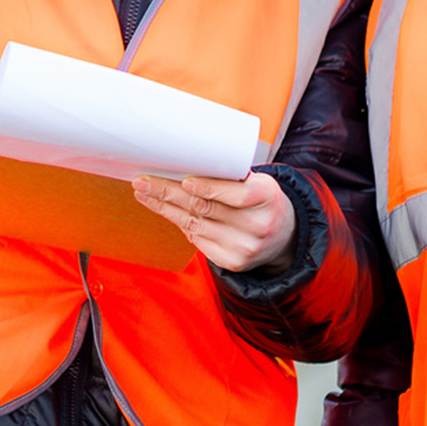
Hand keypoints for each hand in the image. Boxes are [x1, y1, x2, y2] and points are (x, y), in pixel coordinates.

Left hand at [131, 172, 294, 272]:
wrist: (282, 238)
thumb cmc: (261, 201)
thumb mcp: (257, 182)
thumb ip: (229, 176)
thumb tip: (183, 163)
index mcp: (267, 198)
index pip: (237, 195)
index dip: (209, 188)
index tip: (184, 181)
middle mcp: (257, 225)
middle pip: (205, 208)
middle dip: (169, 193)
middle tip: (143, 181)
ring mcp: (243, 247)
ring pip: (194, 224)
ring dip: (164, 207)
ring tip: (144, 193)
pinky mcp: (231, 262)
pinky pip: (196, 239)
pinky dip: (178, 222)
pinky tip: (163, 209)